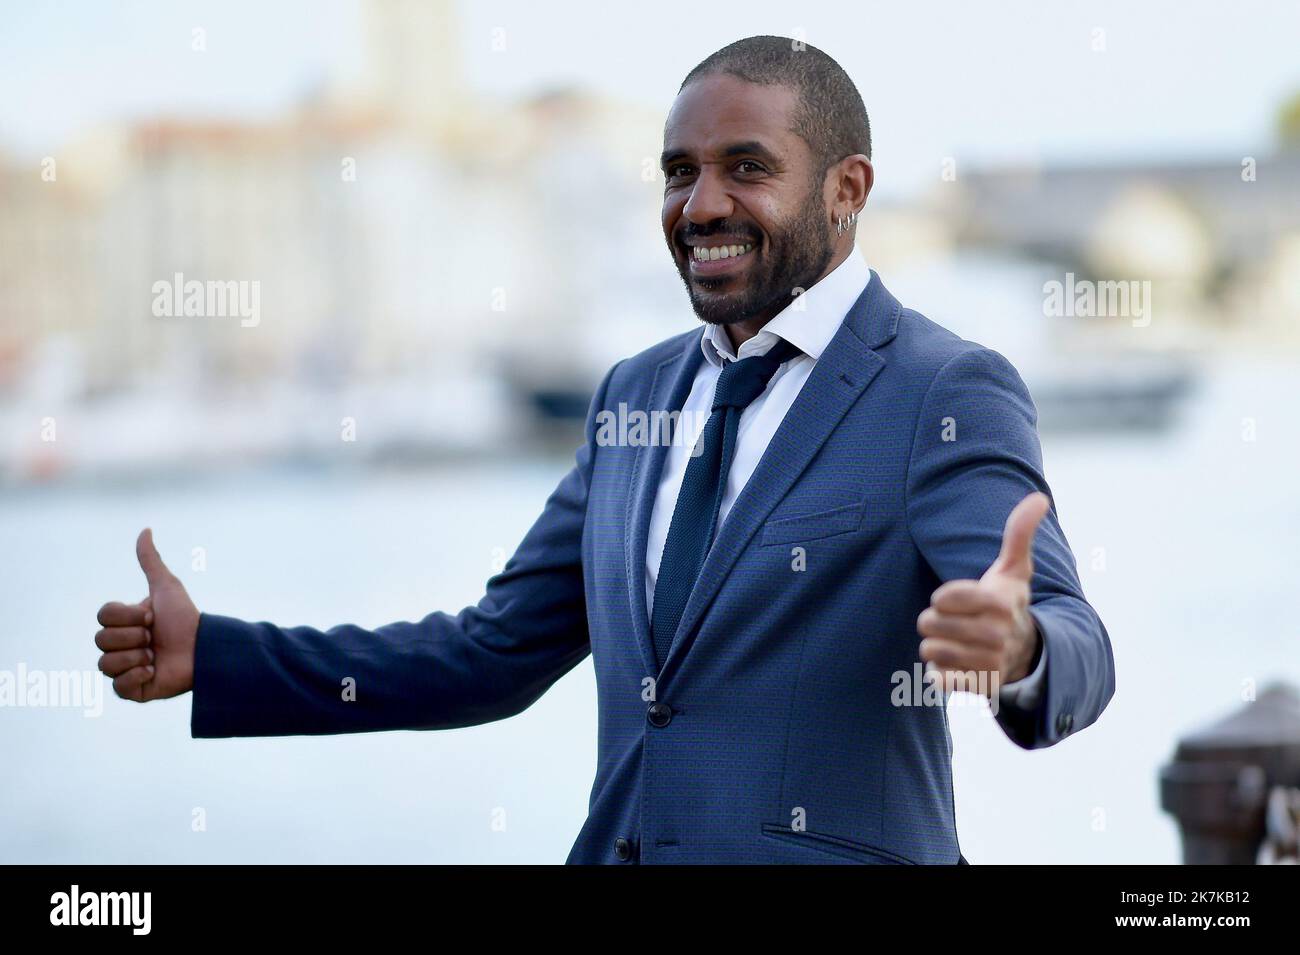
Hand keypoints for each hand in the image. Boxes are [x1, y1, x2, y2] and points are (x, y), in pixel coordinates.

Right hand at [95, 528, 198, 700]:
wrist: (206, 648)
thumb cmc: (186, 617)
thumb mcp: (166, 586)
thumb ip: (151, 562)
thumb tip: (145, 530)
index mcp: (123, 623)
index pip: (103, 617)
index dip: (128, 616)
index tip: (152, 616)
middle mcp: (120, 646)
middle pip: (101, 640)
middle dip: (134, 636)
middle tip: (155, 637)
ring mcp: (125, 669)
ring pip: (105, 664)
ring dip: (135, 656)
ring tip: (156, 655)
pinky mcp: (134, 690)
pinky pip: (117, 687)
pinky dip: (137, 677)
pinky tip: (154, 670)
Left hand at [917, 491, 1047, 696]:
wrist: (1027, 654)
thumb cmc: (1009, 603)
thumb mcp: (1014, 570)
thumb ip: (1019, 533)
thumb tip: (1038, 497)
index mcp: (999, 604)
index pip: (941, 598)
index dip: (942, 598)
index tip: (958, 600)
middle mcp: (997, 635)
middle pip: (929, 623)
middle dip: (935, 621)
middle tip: (958, 623)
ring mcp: (988, 663)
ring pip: (929, 650)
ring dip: (936, 645)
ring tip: (958, 642)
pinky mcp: (979, 687)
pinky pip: (937, 679)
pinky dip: (940, 672)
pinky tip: (959, 665)